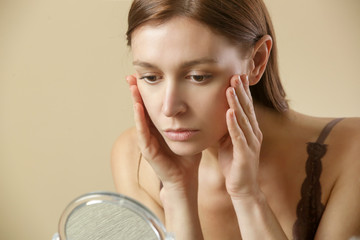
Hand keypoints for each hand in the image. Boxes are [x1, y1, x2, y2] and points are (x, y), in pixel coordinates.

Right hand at [126, 75, 201, 191]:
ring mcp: (147, 141)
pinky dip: (139, 119)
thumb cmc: (188, 156)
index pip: (151, 105)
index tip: (143, 75)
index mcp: (159, 127)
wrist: (186, 177)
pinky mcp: (148, 151)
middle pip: (141, 108)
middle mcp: (150, 132)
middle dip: (136, 92)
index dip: (147, 91)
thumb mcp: (189, 132)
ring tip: (132, 86)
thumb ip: (191, 118)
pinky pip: (143, 132)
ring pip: (139, 118)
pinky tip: (138, 106)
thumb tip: (203, 100)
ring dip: (135, 101)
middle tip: (131, 75)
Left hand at [218, 74, 262, 198]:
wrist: (243, 187)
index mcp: (249, 129)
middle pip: (247, 109)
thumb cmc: (234, 163)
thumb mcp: (229, 141)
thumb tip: (217, 112)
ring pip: (243, 120)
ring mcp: (250, 144)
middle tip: (235, 74)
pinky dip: (234, 124)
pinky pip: (238, 137)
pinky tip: (229, 113)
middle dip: (241, 91)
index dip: (242, 91)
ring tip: (230, 88)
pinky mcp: (245, 154)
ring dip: (237, 103)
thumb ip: (226, 127)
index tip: (237, 75)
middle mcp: (253, 133)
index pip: (246, 106)